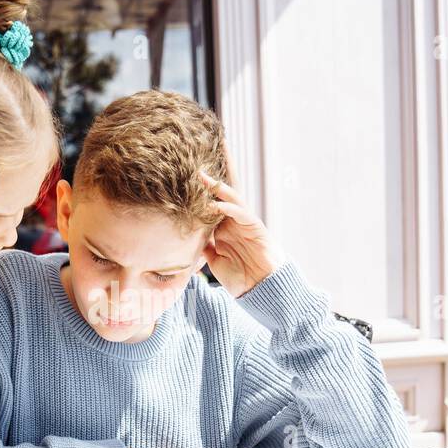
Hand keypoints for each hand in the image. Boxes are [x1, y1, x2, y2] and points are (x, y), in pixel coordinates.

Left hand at [197, 149, 285, 297]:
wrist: (261, 288)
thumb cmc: (240, 276)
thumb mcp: (214, 259)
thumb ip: (203, 246)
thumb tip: (186, 238)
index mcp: (224, 226)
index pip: (211, 202)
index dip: (202, 189)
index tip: (188, 173)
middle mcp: (234, 220)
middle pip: (223, 191)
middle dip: (214, 174)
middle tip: (201, 159)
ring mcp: (245, 222)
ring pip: (232, 197)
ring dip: (217, 186)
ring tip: (202, 175)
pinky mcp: (255, 227)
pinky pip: (241, 213)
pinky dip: (229, 208)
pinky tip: (216, 204)